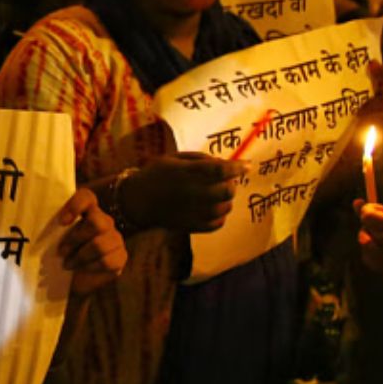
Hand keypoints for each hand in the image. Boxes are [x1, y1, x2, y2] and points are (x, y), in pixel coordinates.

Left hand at [56, 188, 127, 295]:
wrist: (73, 282)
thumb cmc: (62, 256)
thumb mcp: (55, 239)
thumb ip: (55, 228)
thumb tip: (42, 223)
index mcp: (88, 212)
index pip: (87, 197)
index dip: (76, 205)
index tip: (62, 222)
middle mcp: (105, 222)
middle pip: (96, 222)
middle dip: (75, 239)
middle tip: (61, 252)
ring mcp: (116, 239)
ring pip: (100, 244)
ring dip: (80, 257)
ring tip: (68, 264)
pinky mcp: (121, 257)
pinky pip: (107, 261)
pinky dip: (90, 267)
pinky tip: (83, 269)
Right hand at [121, 152, 246, 232]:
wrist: (136, 200)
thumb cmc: (155, 174)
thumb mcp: (173, 158)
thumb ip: (199, 159)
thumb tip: (223, 163)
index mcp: (185, 173)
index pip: (218, 170)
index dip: (236, 167)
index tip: (247, 165)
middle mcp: (191, 192)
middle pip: (226, 191)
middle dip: (232, 184)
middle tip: (226, 181)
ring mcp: (192, 211)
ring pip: (224, 208)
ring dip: (226, 200)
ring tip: (217, 195)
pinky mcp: (191, 225)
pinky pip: (217, 224)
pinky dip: (220, 216)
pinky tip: (213, 209)